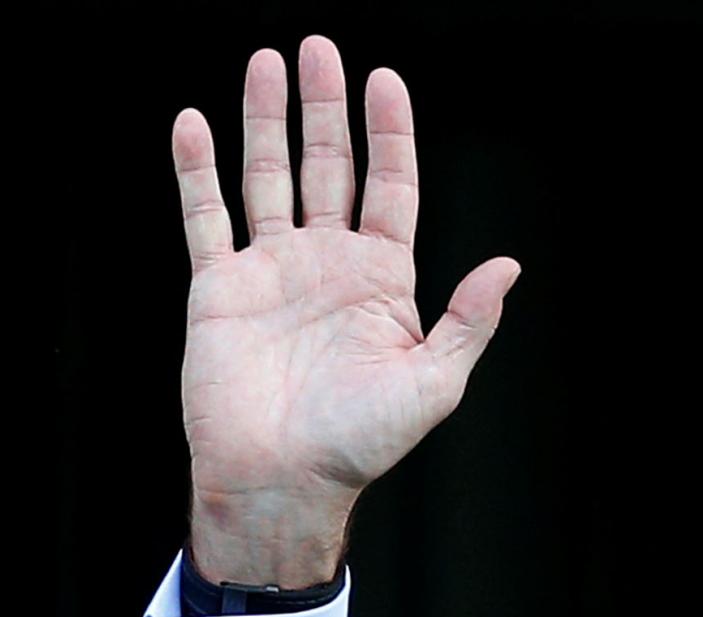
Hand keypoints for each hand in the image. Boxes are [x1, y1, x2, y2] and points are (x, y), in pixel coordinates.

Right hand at [174, 36, 518, 586]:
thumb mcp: (431, 385)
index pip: (390, 187)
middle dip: (325, 107)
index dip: (389, 134)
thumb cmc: (356, 447)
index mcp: (380, 280)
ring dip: (265, 121)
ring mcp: (270, 271)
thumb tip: (508, 265)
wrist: (278, 484)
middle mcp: (325, 265)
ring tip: (267, 62)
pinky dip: (198, 171)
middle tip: (319, 48)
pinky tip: (194, 123)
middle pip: (329, 166)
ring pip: (268, 177)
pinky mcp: (218, 288)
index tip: (385, 80)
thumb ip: (467, 322)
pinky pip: (205, 217)